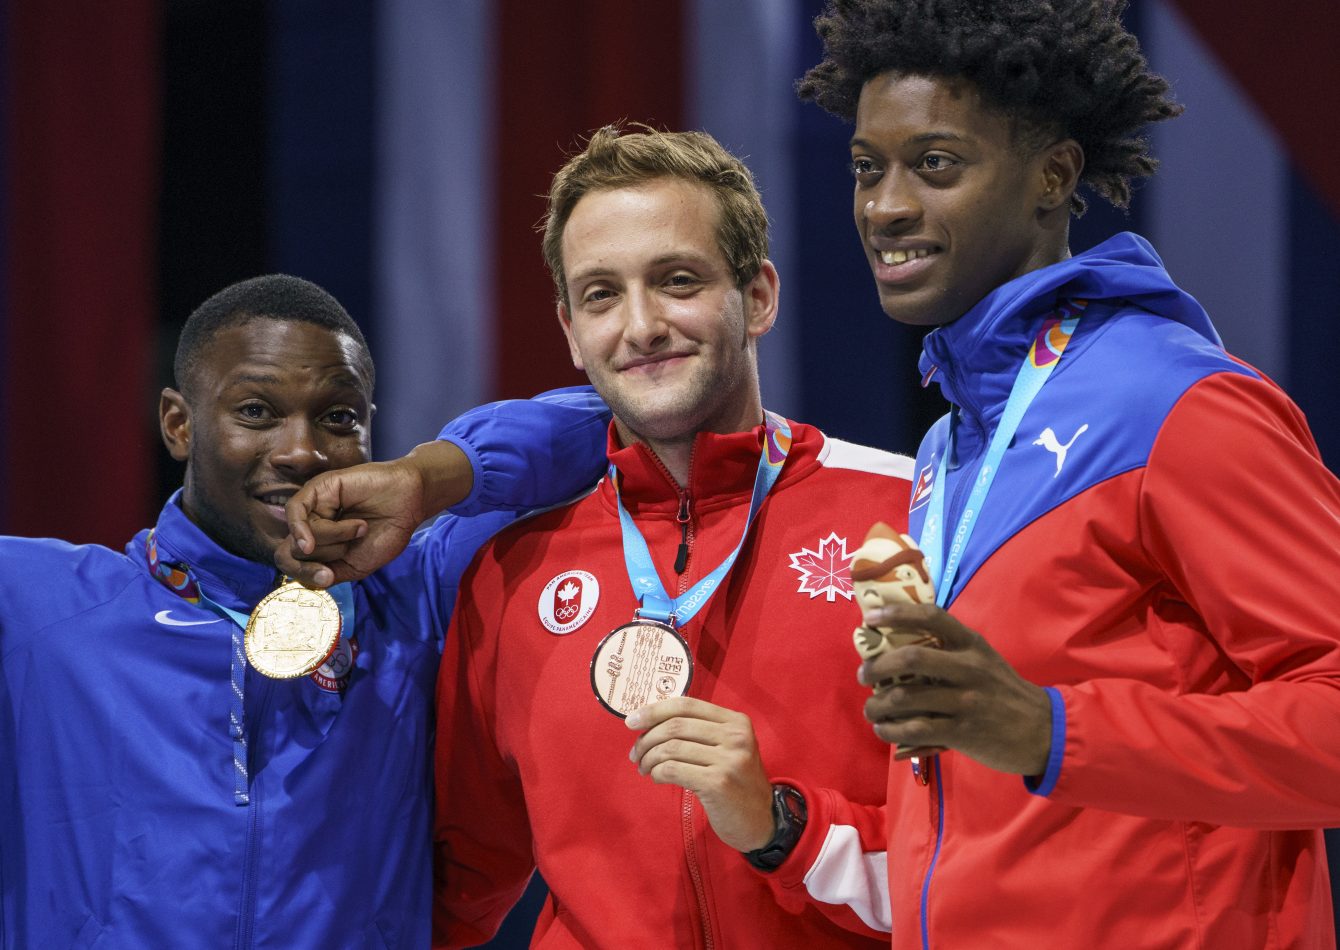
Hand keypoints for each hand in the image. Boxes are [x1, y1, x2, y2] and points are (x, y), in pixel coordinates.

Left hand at [275, 441, 471, 585]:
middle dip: (323, 556)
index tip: (327, 578)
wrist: (409, 504)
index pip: (293, 565)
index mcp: (319, 546)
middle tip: (348, 548)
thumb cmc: (386, 533)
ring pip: (297, 535)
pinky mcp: (319, 488)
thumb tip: (302, 577)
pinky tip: (310, 542)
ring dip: (331, 538)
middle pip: (293, 553)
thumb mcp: (355, 567)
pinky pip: (295, 511)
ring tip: (359, 528)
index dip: (304, 575)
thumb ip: (326, 575)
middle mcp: (311, 526)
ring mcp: (314, 506)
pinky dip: (300, 530)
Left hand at [626, 698, 774, 851]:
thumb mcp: (728, 749)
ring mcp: (729, 760)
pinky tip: (656, 777)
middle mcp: (736, 736)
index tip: (631, 721)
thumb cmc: (736, 783)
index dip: (654, 710)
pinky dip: (657, 772)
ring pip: (671, 748)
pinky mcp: (718, 783)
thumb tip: (650, 721)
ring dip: (648, 758)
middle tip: (635, 754)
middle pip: (675, 726)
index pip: (686, 705)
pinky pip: (673, 770)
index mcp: (736, 721)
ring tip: (644, 768)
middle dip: (646, 739)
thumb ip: (700, 731)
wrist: (761, 822)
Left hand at [858, 602, 1052, 775]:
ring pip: (906, 698)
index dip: (897, 614)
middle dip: (878, 667)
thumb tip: (899, 650)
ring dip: (877, 706)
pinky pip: (915, 729)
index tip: (871, 618)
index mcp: (972, 644)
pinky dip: (892, 731)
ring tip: (871, 710)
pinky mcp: (962, 731)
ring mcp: (966, 700)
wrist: (1044, 731)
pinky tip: (886, 731)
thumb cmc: (1004, 692)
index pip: (932, 617)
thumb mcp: (984, 660)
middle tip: (864, 675)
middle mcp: (968, 668)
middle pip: (911, 658)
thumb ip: (950, 652)